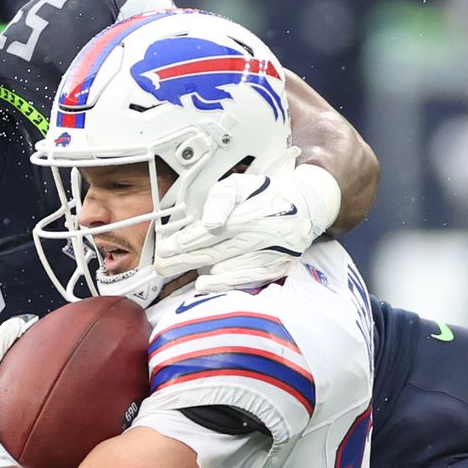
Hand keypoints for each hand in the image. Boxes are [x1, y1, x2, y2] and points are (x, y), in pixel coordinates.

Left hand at [154, 155, 342, 284]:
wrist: (305, 206)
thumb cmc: (266, 194)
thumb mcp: (242, 184)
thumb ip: (221, 199)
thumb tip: (210, 223)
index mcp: (249, 212)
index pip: (212, 231)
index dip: (187, 241)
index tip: (166, 248)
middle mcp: (260, 234)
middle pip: (216, 251)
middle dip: (186, 260)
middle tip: (162, 266)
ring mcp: (270, 253)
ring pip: (231, 266)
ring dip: (204, 272)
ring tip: (180, 275)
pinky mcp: (277, 266)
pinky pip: (249, 278)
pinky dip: (228, 282)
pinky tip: (208, 283)